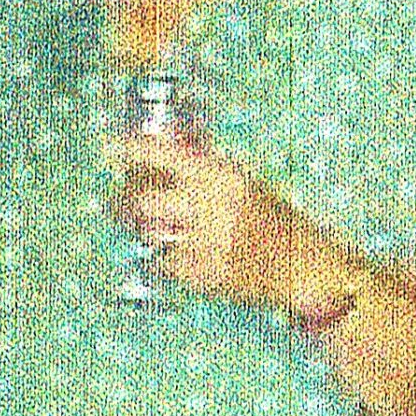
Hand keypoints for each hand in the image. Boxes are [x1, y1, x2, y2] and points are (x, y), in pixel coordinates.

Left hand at [108, 134, 315, 309]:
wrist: (302, 266)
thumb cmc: (274, 219)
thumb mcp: (242, 181)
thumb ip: (204, 164)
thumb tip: (168, 140)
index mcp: (219, 176)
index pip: (159, 154)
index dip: (130, 149)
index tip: (113, 146)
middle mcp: (207, 207)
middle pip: (142, 200)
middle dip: (125, 200)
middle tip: (121, 200)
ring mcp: (203, 244)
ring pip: (149, 233)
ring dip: (144, 228)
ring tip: (152, 225)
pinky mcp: (202, 275)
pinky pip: (165, 263)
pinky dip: (166, 257)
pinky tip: (181, 253)